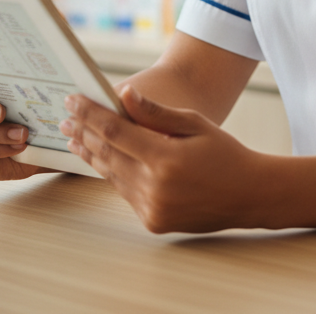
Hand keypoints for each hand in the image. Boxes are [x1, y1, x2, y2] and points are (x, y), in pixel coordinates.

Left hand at [61, 84, 267, 232]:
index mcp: (165, 159)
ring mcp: (152, 209)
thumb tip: (124, 94)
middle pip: (107, 154)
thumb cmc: (224, 153)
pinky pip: (125, 192)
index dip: (90, 113)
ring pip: (111, 175)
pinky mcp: (153, 221)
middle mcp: (155, 188)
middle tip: (66, 117)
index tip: (73, 100)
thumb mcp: (194, 123)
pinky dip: (111, 173)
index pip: (115, 131)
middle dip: (84, 132)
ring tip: (75, 138)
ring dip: (91, 154)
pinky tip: (101, 160)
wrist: (249, 195)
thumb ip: (155, 112)